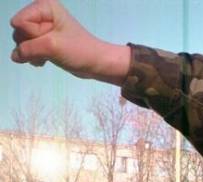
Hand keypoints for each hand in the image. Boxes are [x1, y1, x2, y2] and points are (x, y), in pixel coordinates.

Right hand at [10, 0, 129, 83]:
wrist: (97, 64)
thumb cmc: (79, 50)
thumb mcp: (51, 46)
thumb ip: (27, 49)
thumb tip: (14, 56)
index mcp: (45, 6)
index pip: (20, 22)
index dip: (32, 34)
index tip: (50, 38)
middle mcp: (42, 14)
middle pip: (19, 31)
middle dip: (31, 45)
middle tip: (49, 49)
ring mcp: (42, 28)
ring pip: (21, 41)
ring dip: (32, 53)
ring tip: (48, 56)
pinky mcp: (44, 41)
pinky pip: (27, 49)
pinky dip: (34, 57)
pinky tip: (45, 60)